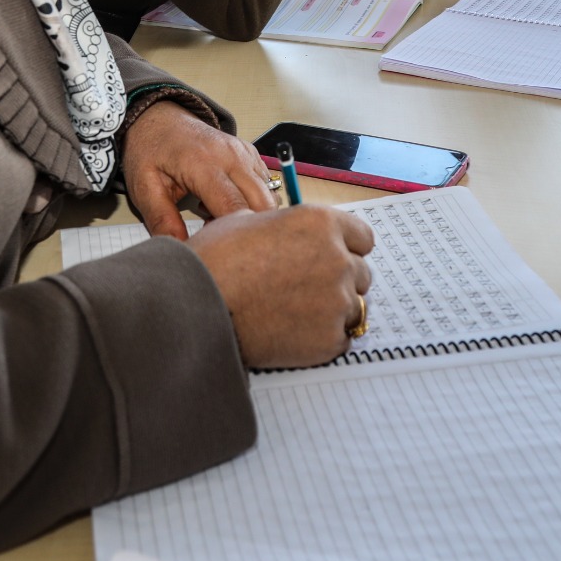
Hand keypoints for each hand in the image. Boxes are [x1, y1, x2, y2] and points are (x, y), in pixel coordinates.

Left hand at [121, 100, 274, 239]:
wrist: (160, 120)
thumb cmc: (151, 152)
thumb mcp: (144, 187)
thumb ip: (162, 219)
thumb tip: (181, 248)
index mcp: (203, 164)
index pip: (234, 207)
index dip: (228, 234)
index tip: (211, 243)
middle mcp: (232, 156)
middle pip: (261, 205)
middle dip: (245, 228)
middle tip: (216, 232)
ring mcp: (245, 153)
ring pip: (269, 198)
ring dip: (251, 215)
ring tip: (217, 215)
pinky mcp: (252, 155)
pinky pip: (267, 187)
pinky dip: (253, 202)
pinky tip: (226, 202)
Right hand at [186, 206, 374, 368]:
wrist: (196, 309)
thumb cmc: (213, 262)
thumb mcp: (243, 220)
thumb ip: (280, 223)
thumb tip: (284, 228)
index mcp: (320, 223)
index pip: (363, 236)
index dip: (345, 246)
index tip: (332, 256)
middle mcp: (336, 259)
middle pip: (360, 272)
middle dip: (338, 279)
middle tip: (304, 287)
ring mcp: (336, 302)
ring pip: (352, 306)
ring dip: (332, 309)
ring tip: (294, 311)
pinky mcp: (329, 339)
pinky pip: (340, 338)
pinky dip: (322, 337)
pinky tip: (293, 332)